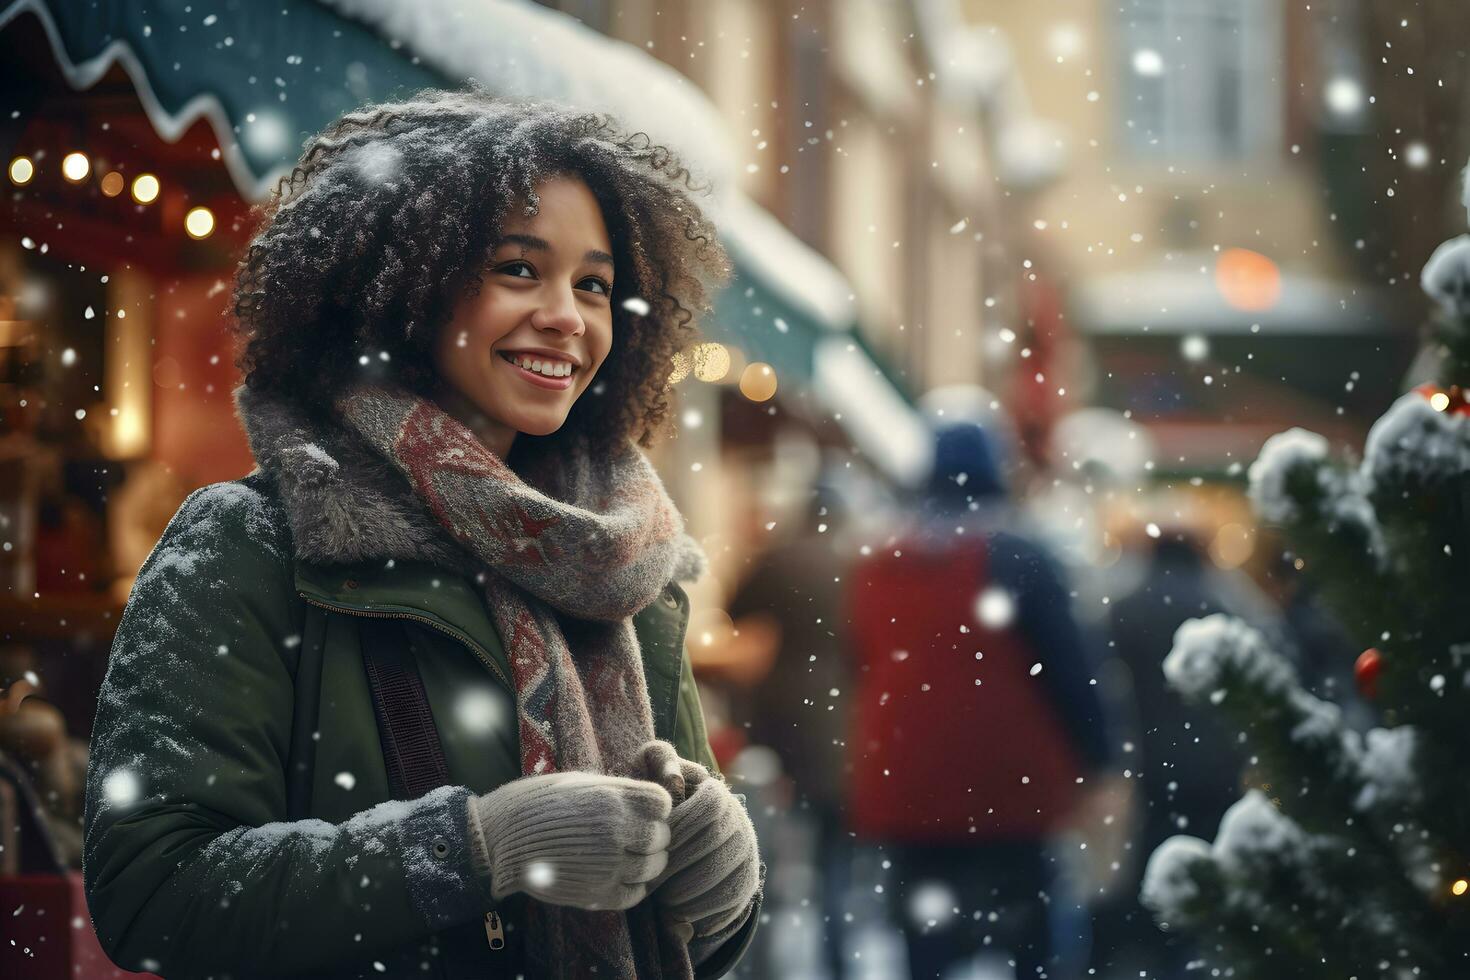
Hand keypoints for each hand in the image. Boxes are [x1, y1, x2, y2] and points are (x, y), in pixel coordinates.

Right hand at [467, 771, 671, 910]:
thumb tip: (644, 801)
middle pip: (661, 837)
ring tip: (626, 856)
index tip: (641, 810)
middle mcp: (617, 830)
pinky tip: (618, 876)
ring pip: (653, 867)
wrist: (499, 839)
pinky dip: (633, 887)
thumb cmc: (536, 803)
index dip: (655, 807)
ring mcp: (609, 865)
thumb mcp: (578, 783)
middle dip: (652, 836)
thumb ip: (615, 792)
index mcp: (612, 798)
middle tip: (634, 836)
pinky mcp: (597, 894)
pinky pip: (635, 894)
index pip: (663, 803)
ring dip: (645, 862)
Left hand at [637, 742, 759, 939]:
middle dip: (679, 867)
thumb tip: (673, 779)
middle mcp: (739, 820)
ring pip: (725, 876)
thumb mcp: (651, 770)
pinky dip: (704, 911)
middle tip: (650, 880)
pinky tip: (679, 913)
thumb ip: (659, 760)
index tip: (652, 845)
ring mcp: (747, 852)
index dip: (679, 829)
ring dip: (690, 892)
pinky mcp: (746, 880)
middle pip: (715, 847)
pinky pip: (732, 901)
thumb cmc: (656, 800)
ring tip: (663, 898)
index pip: (708, 808)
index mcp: (717, 793)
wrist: (676, 836)